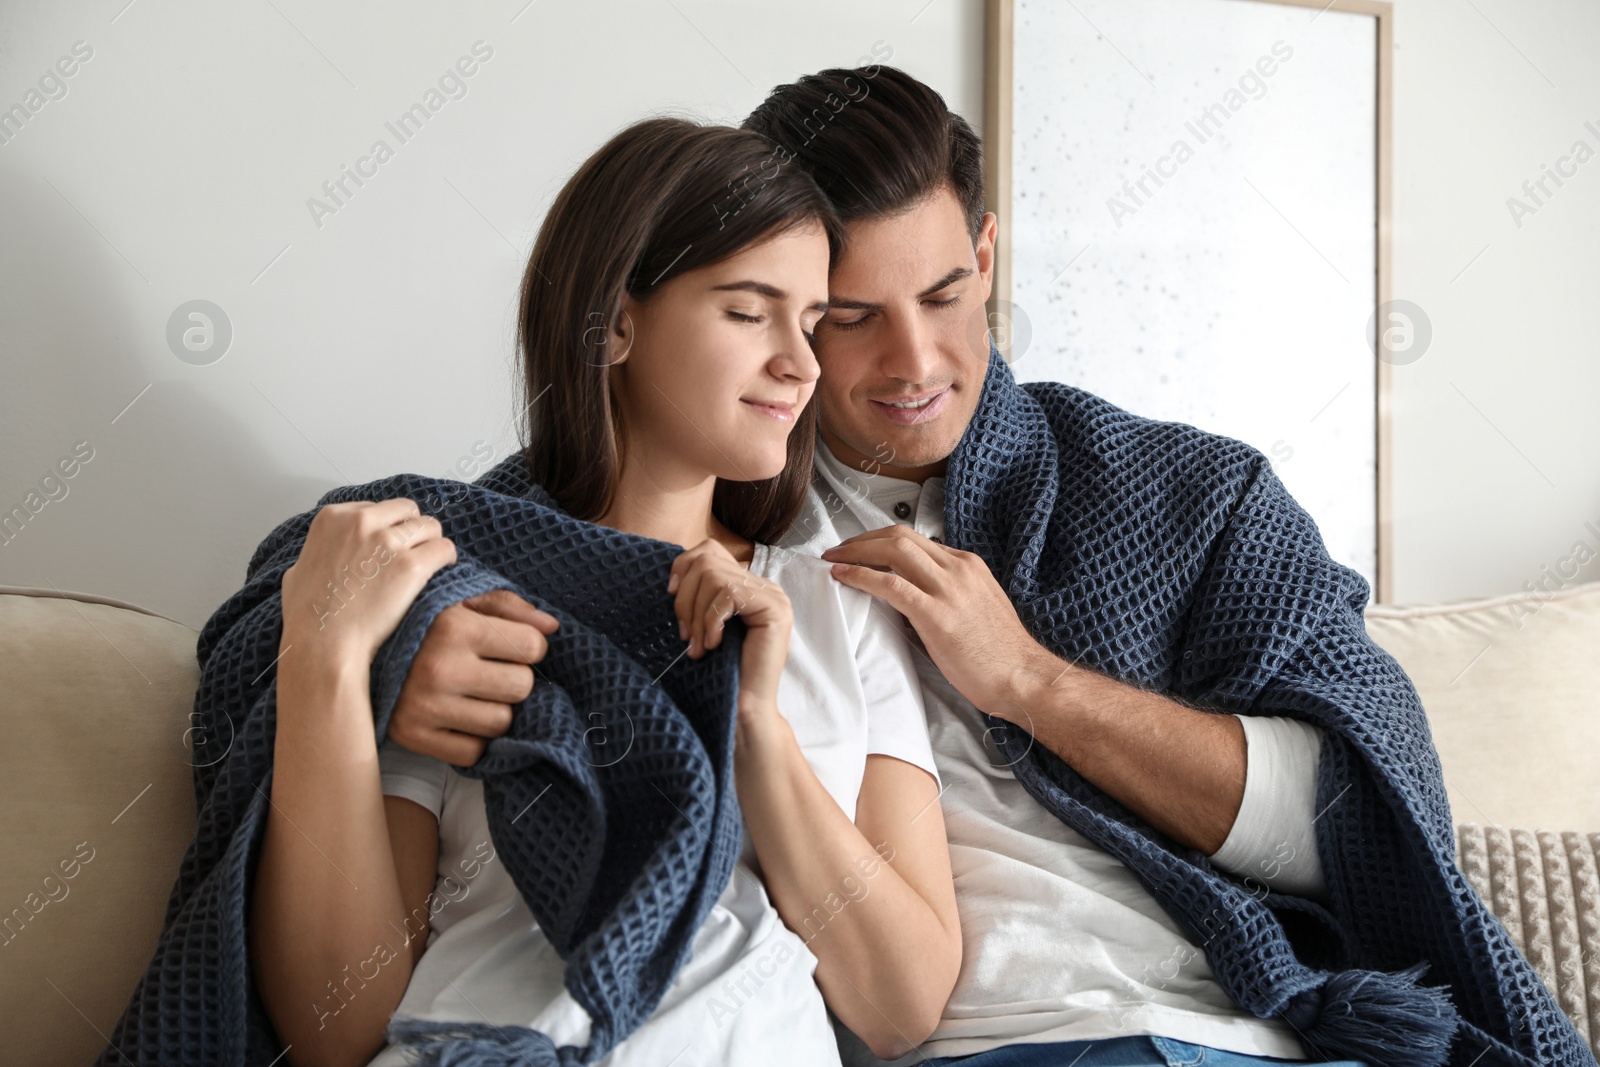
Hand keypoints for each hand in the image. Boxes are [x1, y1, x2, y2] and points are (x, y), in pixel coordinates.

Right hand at [280, 498, 456, 668]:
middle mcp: (361, 522)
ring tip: (430, 562)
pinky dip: (446, 558)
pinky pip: (444, 548)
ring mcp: (387, 542)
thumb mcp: (297, 571)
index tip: (392, 544)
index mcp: (333, 518)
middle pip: (407, 511)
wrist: (323, 642)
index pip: (378, 508)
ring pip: (430, 526)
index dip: (389, 526)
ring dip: (432, 543)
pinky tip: (442, 570)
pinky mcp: (410, 566)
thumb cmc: (308, 615)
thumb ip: (317, 554)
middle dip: (413, 530)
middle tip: (415, 552)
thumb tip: (326, 555)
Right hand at [388, 590, 559, 765]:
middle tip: (490, 670)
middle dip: (513, 677)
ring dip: (496, 709)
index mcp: (455, 627)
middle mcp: (440, 669)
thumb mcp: (462, 599)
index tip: (509, 644)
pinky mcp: (413, 737)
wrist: (358, 651)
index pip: (533, 647)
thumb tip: (552, 627)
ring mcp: (424, 707)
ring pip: (501, 722)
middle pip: (521, 687)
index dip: (528, 645)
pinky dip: (472, 738)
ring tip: (473, 693)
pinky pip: (472, 752)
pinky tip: (457, 716)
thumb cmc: (423, 620)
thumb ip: (510, 607)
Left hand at [668, 539, 791, 716]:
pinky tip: (713, 645)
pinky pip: (729, 595)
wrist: (743, 709)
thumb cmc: (719, 673)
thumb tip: (674, 574)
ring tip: (697, 645)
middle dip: (685, 597)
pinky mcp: (775, 610)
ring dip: (696, 614)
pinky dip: (711, 620)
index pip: (710, 550)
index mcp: (749, 587)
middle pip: (708, 560)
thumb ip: (699, 596)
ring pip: (715, 577)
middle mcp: (765, 587)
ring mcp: (774, 597)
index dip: (683, 566)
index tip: (670, 595)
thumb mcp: (703, 625)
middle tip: (684, 634)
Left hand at [821, 525, 1058, 721]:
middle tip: (838, 550)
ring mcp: (948, 589)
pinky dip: (861, 575)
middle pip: (900, 535)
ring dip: (856, 551)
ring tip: (833, 560)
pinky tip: (842, 576)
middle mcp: (958, 569)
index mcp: (968, 565)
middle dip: (862, 539)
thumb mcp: (975, 608)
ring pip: (893, 550)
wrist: (1022, 678)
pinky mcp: (937, 614)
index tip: (859, 549)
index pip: (916, 539)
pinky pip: (890, 584)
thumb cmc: (998, 654)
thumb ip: (946, 594)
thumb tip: (908, 596)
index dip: (881, 540)